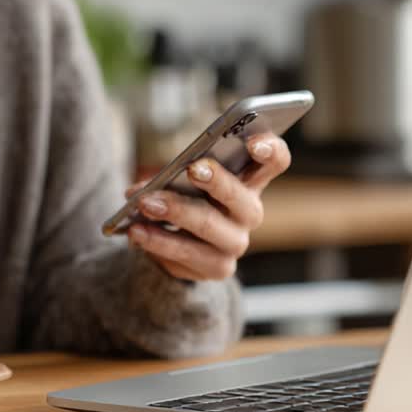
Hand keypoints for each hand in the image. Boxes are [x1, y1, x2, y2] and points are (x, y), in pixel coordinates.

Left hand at [125, 134, 291, 281]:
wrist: (179, 245)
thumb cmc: (185, 198)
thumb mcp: (182, 180)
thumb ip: (171, 175)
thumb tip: (142, 188)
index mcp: (250, 180)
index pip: (275, 162)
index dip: (269, 151)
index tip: (253, 143)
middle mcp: (249, 212)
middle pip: (239, 196)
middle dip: (216, 181)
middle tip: (191, 168)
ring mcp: (236, 243)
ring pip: (209, 226)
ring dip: (176, 212)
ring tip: (145, 203)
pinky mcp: (218, 268)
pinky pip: (187, 255)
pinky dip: (158, 241)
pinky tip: (136, 231)